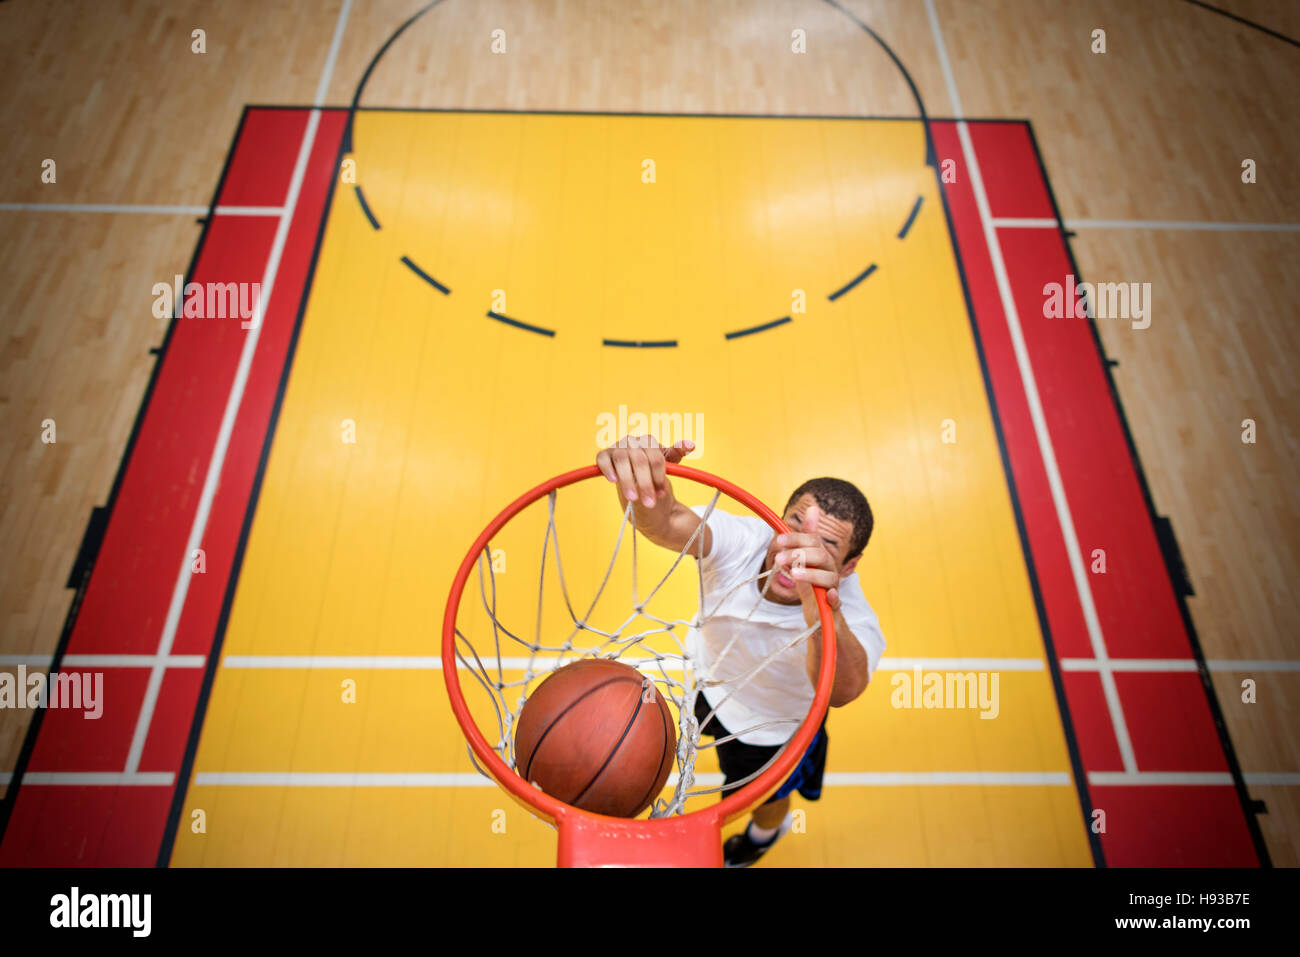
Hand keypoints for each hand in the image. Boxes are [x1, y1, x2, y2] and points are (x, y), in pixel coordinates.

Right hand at [596, 435, 694, 508]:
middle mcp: (633, 440)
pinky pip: (603, 458)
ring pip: (622, 459)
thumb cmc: (653, 472)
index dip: (659, 477)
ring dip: (628, 481)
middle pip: (640, 460)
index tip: (662, 494)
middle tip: (650, 503)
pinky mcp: (604, 455)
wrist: (636, 482)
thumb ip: (677, 453)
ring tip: (633, 498)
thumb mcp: (668, 464)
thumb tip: (691, 445)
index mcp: (649, 441)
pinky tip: (613, 480)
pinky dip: (607, 468)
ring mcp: (618, 447)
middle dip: (646, 483)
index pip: (656, 457)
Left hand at [773, 505, 841, 626]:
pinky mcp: (833, 605)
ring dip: (812, 574)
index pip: (813, 541)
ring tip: (794, 574)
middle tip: (779, 559)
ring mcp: (832, 587)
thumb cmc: (811, 585)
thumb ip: (804, 540)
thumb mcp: (803, 562)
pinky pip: (837, 601)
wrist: (820, 613)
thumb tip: (812, 509)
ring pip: (829, 577)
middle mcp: (829, 569)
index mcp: (822, 557)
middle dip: (799, 555)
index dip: (797, 538)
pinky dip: (834, 597)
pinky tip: (829, 594)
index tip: (779, 540)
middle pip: (820, 556)